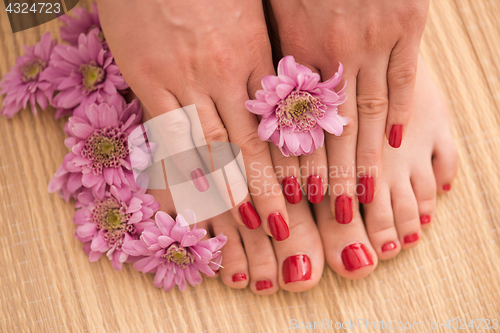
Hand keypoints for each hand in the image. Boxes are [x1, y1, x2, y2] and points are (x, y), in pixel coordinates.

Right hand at [97, 0, 290, 238]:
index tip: (305, 190)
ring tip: (248, 220)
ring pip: (214, 143)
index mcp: (253, 52)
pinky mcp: (148, 75)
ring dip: (232, 185)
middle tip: (282, 225)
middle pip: (251, 141)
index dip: (292, 159)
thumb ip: (260, 50)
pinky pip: (169, 129)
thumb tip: (277, 91)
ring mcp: (184, 76)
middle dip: (268, 187)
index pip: (278, 119)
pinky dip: (183, 163)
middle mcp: (223, 71)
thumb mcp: (246, 7)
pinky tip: (196, 190)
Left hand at [268, 0, 428, 219]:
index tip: (290, 196)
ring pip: (365, 114)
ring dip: (363, 160)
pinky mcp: (408, 24)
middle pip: (329, 129)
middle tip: (328, 213)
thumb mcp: (273, 7)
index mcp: (293, 49)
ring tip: (359, 198)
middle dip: (327, 176)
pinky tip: (395, 144)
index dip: (292, 163)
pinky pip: (403, 80)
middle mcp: (331, 52)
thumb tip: (262, 99)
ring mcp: (372, 40)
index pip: (293, 120)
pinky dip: (399, 114)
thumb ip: (270, 54)